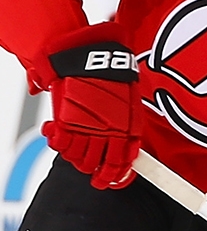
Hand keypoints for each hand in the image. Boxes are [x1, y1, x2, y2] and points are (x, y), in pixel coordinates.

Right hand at [42, 29, 140, 189]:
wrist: (91, 51)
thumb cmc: (107, 70)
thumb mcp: (122, 96)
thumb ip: (116, 116)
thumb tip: (119, 135)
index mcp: (129, 126)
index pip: (123, 160)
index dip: (116, 174)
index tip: (110, 179)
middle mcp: (110, 130)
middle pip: (101, 164)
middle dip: (93, 171)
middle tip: (89, 171)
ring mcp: (88, 127)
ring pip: (81, 159)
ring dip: (75, 159)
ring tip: (72, 154)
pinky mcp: (69, 120)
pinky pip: (62, 144)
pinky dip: (56, 144)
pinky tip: (54, 135)